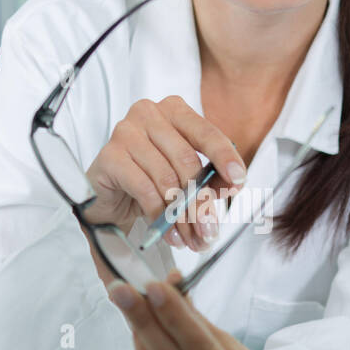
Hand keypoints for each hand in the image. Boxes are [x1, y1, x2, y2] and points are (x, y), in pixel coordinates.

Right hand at [82, 95, 245, 253]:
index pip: (206, 133)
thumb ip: (211, 177)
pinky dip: (160, 216)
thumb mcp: (187, 177)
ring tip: (189, 238)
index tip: (239, 181)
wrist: (110, 194)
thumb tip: (233, 184)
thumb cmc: (150, 178)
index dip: (225, 158)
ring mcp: (126, 132)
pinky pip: (144, 189)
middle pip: (187, 161)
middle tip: (209, 231)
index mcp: (174, 110)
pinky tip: (168, 233)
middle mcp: (149, 113)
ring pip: (166, 179)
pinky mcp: (109, 156)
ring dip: (181, 216)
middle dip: (201, 202)